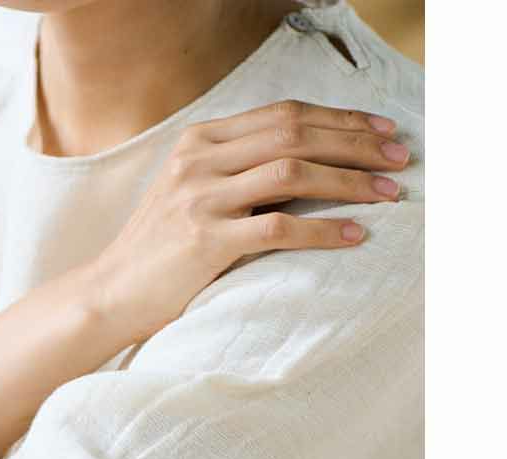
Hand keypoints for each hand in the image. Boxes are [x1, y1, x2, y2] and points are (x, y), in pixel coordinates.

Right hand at [89, 98, 410, 346]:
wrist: (106, 296)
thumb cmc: (155, 254)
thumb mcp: (189, 195)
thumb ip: (234, 171)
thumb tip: (304, 164)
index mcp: (199, 141)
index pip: (284, 115)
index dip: (340, 118)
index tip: (381, 130)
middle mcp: (200, 161)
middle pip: (296, 133)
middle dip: (357, 143)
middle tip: (400, 158)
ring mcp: (200, 199)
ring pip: (294, 173)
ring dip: (349, 181)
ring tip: (388, 193)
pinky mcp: (205, 241)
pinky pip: (279, 228)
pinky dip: (323, 230)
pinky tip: (353, 235)